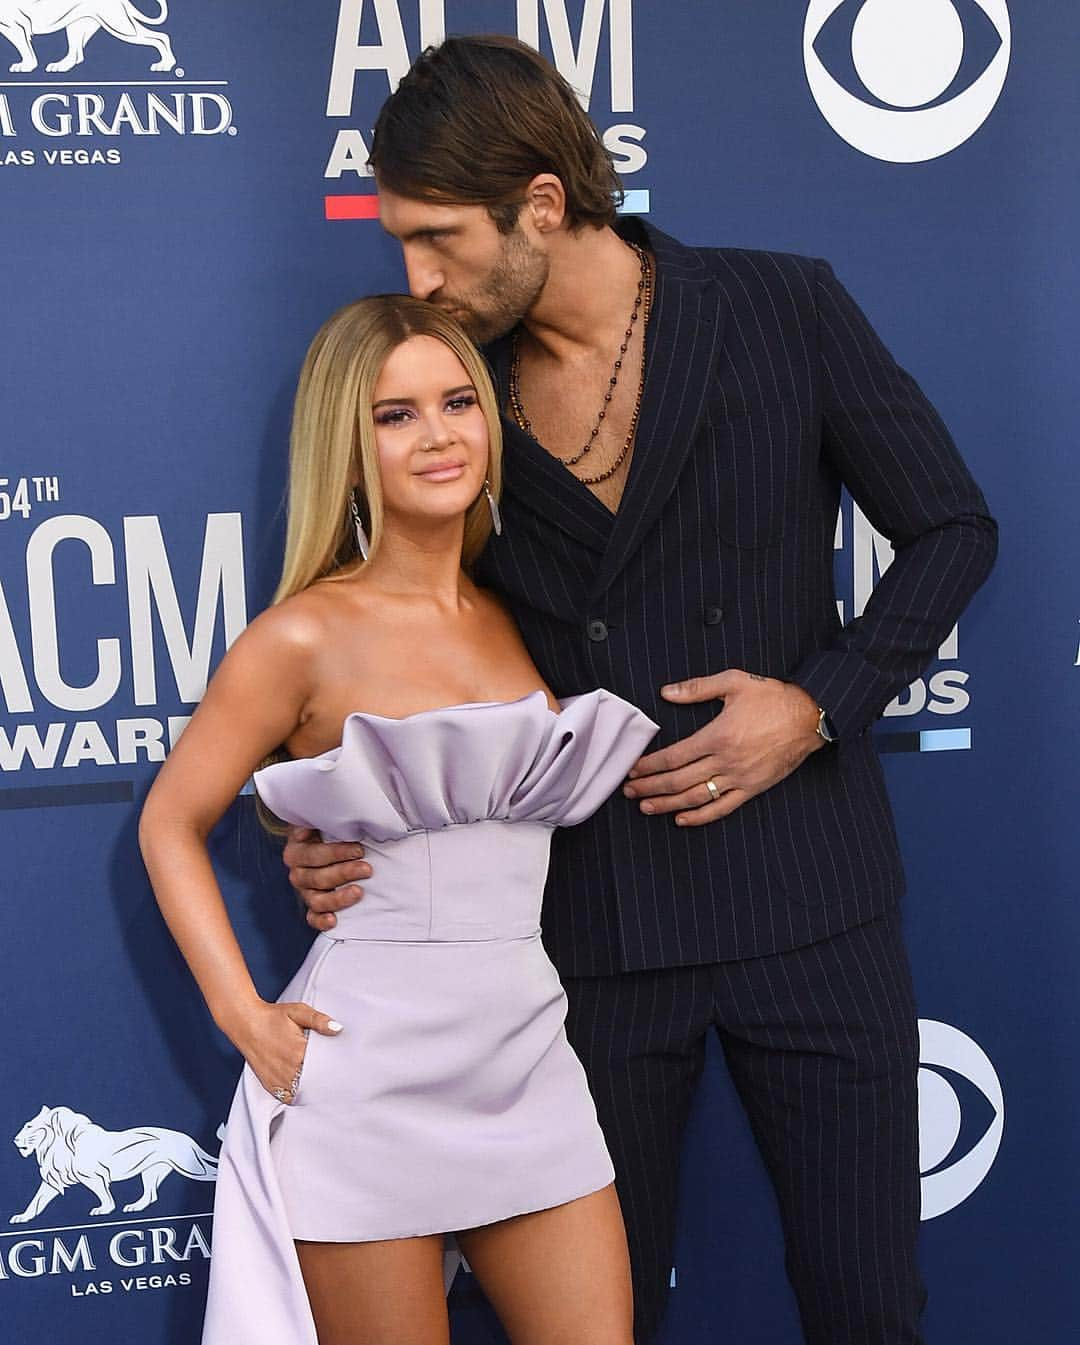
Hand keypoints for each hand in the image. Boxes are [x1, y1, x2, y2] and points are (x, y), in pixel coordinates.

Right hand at [223, 998, 343, 1104]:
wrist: (246, 1023)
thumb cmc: (273, 1017)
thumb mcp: (298, 1012)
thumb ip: (319, 1020)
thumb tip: (338, 1028)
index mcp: (299, 1052)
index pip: (325, 1067)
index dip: (334, 1068)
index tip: (341, 1067)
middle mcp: (289, 1069)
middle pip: (315, 1082)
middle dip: (325, 1080)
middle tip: (335, 1077)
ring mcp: (279, 1080)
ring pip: (303, 1092)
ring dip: (312, 1089)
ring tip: (322, 1084)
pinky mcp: (270, 1085)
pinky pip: (288, 1097)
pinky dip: (297, 1095)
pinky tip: (304, 1088)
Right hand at [283, 826, 371, 931]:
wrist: (329, 843)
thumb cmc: (332, 830)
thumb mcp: (326, 820)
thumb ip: (324, 818)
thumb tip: (314, 822)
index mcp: (296, 849)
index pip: (312, 855)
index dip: (336, 853)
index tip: (360, 849)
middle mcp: (297, 871)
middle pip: (316, 877)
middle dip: (344, 873)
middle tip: (367, 868)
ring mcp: (304, 891)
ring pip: (315, 899)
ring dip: (337, 898)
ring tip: (359, 892)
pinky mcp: (312, 906)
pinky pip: (312, 918)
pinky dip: (321, 921)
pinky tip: (334, 920)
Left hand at [623, 670, 823, 825]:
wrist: (810, 717)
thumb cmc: (773, 697)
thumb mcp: (735, 682)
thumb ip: (697, 688)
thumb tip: (666, 692)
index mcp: (717, 736)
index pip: (674, 756)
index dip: (650, 765)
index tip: (632, 770)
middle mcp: (726, 761)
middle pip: (679, 780)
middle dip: (650, 787)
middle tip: (629, 791)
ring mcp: (739, 778)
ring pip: (696, 798)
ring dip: (668, 804)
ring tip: (646, 807)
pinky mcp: (753, 789)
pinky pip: (723, 808)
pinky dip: (701, 817)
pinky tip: (682, 819)